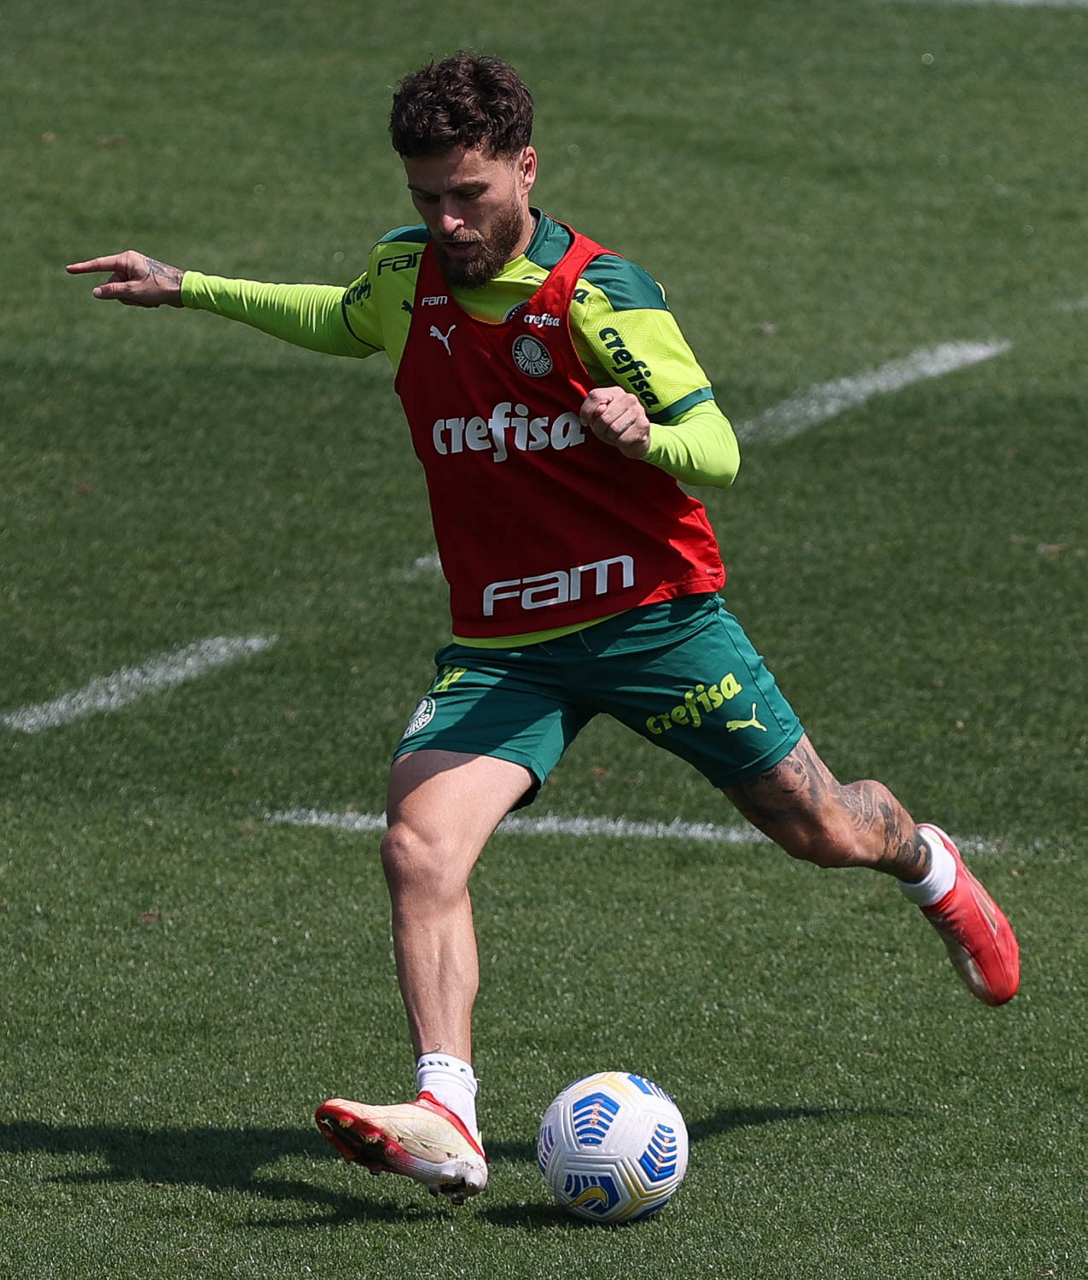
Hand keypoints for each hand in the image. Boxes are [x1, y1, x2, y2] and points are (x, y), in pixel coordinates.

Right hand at [66, 251, 184, 306]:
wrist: (183, 290)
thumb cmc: (160, 287)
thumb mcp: (133, 291)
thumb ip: (112, 291)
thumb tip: (95, 292)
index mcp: (126, 260)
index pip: (99, 264)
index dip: (83, 268)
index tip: (69, 269)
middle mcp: (129, 263)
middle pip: (113, 283)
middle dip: (123, 295)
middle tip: (140, 298)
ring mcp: (136, 271)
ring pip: (123, 291)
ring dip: (133, 300)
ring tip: (149, 300)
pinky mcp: (142, 280)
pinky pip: (132, 293)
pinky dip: (140, 300)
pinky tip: (153, 301)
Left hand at [579, 386, 650, 458]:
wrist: (636, 439)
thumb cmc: (614, 426)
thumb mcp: (598, 417)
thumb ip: (593, 410)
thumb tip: (600, 410)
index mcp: (615, 392)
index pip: (595, 396)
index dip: (586, 412)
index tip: (586, 421)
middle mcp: (629, 398)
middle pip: (603, 417)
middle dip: (600, 429)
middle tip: (606, 430)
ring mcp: (638, 410)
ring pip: (613, 429)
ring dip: (611, 436)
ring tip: (616, 434)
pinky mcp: (643, 425)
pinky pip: (623, 439)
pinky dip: (620, 442)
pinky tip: (625, 438)